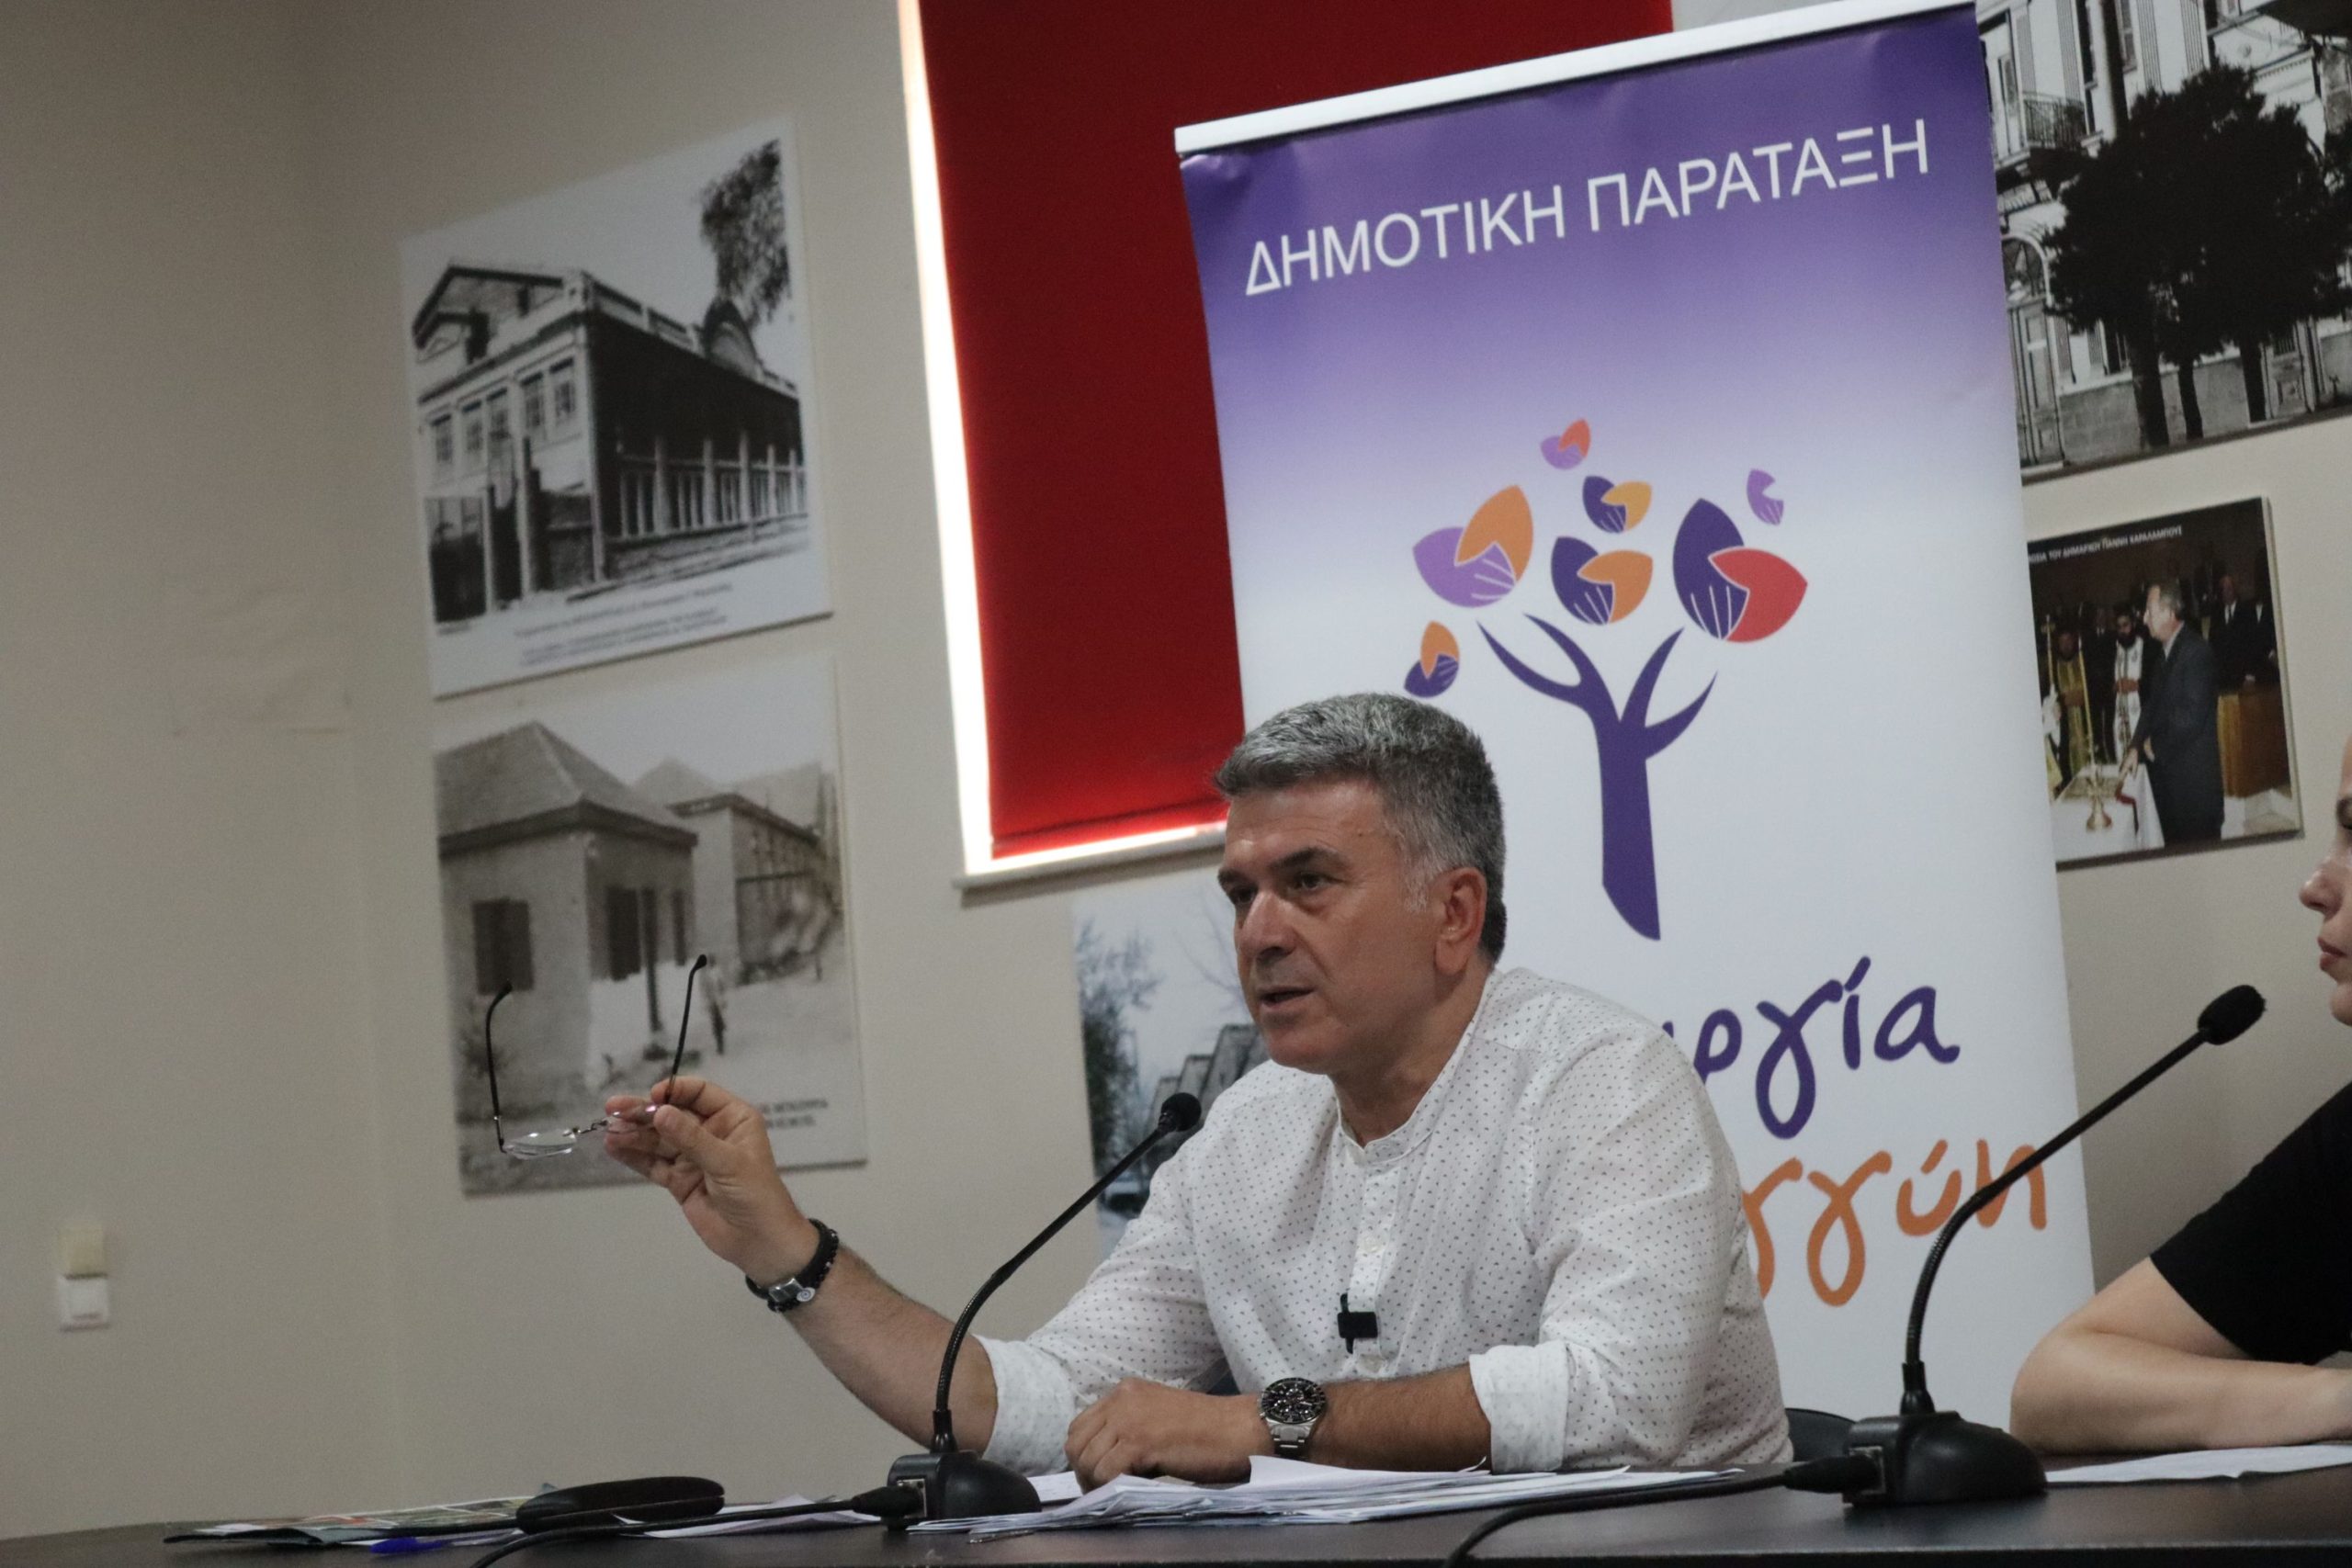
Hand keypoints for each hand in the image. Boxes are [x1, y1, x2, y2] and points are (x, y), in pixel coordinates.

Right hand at [603, 1076, 813, 1284]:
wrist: (758, 1241)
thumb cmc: (754, 1193)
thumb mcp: (726, 1162)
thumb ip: (691, 1138)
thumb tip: (660, 1113)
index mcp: (732, 1118)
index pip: (699, 1094)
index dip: (674, 1091)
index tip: (651, 1097)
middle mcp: (711, 1132)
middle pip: (672, 1116)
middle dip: (644, 1113)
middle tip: (612, 1109)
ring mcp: (693, 1157)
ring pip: (659, 1140)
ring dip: (634, 1135)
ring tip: (609, 1131)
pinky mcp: (679, 1181)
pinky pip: (654, 1164)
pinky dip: (634, 1156)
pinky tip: (614, 1148)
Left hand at [1064, 1381, 1268, 1488]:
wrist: (1239, 1429)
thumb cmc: (1207, 1430)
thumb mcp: (1159, 1417)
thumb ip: (1130, 1427)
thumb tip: (1104, 1459)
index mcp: (1126, 1391)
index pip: (1081, 1425)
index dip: (1084, 1455)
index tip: (1097, 1476)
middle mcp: (1122, 1400)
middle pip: (1076, 1442)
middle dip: (1084, 1471)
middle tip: (1102, 1490)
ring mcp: (1130, 1419)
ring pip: (1087, 1459)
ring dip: (1096, 1482)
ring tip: (1116, 1492)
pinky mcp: (1140, 1442)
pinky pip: (1106, 1471)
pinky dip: (1111, 1487)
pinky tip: (1129, 1489)